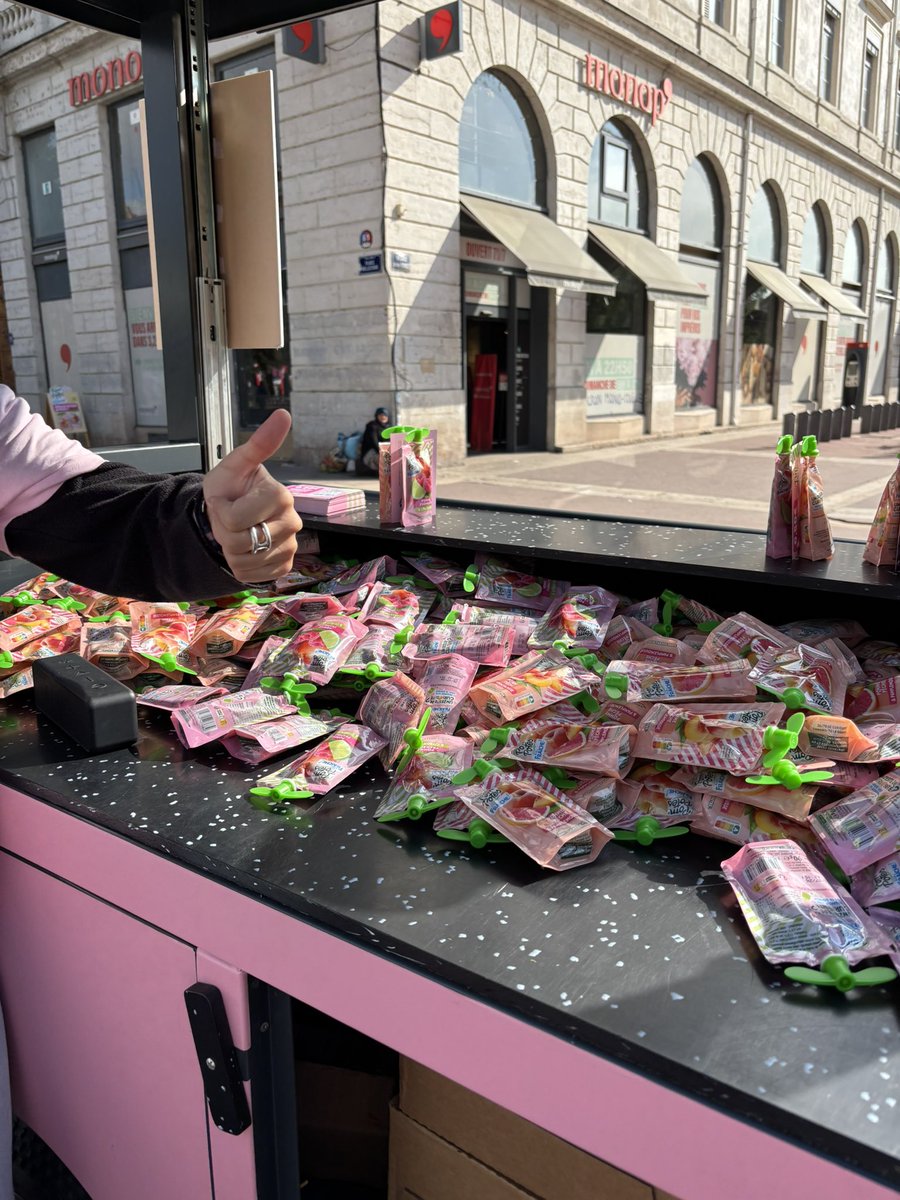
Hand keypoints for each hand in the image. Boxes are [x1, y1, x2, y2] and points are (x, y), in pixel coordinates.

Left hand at [202, 410, 301, 582]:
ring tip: (236, 533)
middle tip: (229, 518)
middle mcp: (293, 523)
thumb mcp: (235, 464)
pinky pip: (254, 575)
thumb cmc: (232, 488)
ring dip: (230, 550)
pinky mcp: (285, 566)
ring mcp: (291, 547)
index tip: (225, 500)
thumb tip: (284, 414)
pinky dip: (241, 565)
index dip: (222, 511)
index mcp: (282, 496)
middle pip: (241, 541)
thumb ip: (259, 443)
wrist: (231, 515)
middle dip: (225, 531)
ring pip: (245, 560)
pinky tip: (245, 550)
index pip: (237, 518)